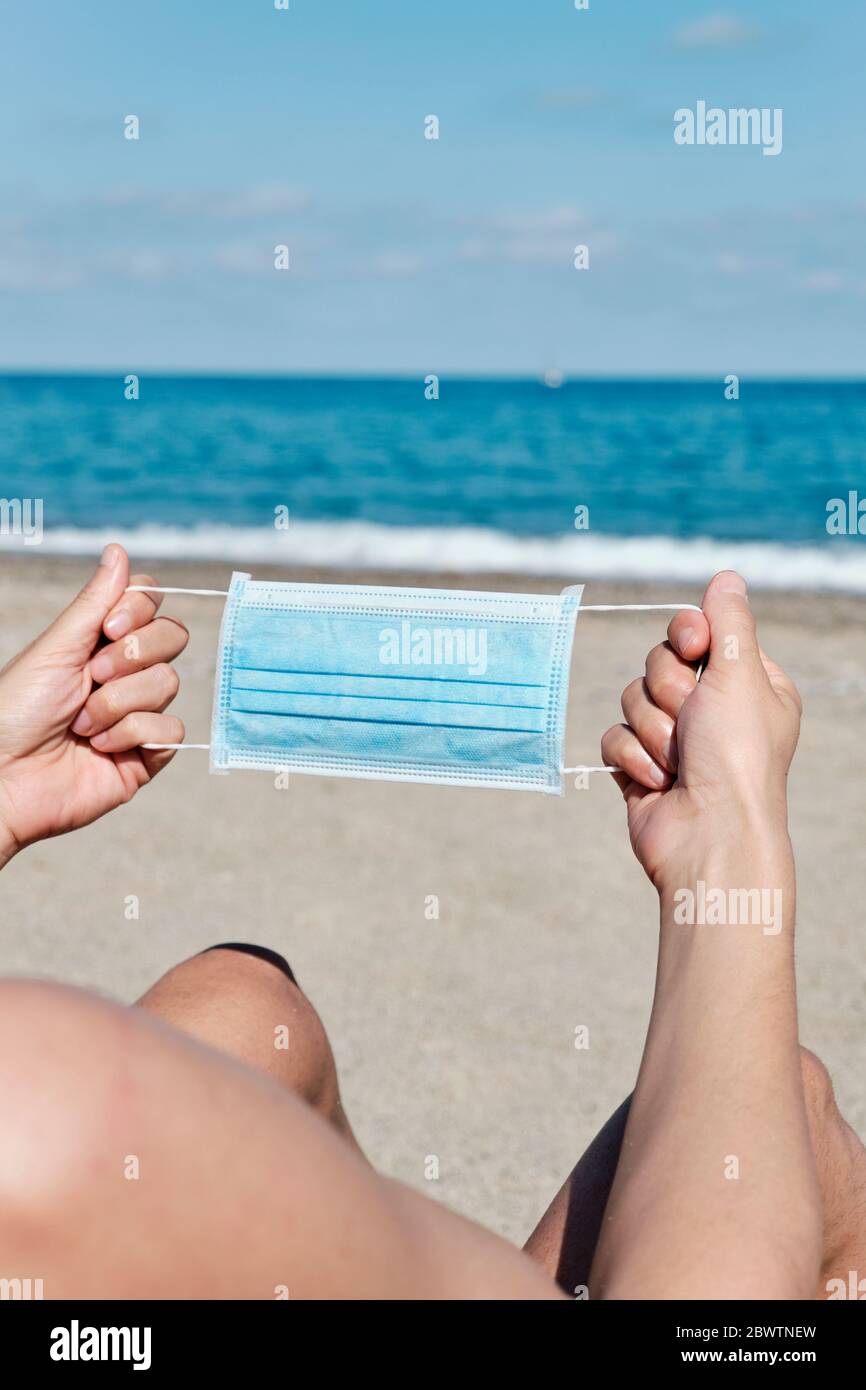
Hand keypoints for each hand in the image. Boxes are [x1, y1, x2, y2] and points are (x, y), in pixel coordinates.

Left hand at [0, 544, 187, 863]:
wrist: (1, 779)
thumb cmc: (13, 712)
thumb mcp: (55, 648)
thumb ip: (95, 602)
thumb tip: (118, 550)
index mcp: (97, 643)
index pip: (149, 604)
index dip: (140, 610)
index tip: (108, 628)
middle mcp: (122, 674)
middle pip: (172, 636)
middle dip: (134, 654)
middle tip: (93, 676)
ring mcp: (136, 714)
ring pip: (169, 683)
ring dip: (118, 703)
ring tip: (81, 725)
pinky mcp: (146, 755)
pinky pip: (171, 729)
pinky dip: (131, 734)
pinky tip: (99, 748)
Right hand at [600, 571, 800, 891]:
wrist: (708, 834)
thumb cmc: (736, 756)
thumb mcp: (740, 674)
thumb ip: (728, 621)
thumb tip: (727, 577)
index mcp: (747, 685)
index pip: (699, 634)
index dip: (687, 636)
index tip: (694, 645)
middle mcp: (712, 710)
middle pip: (658, 663)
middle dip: (668, 691)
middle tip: (692, 718)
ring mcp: (674, 740)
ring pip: (632, 699)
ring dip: (653, 729)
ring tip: (679, 759)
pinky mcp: (641, 767)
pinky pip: (614, 738)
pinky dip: (633, 758)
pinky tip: (660, 781)